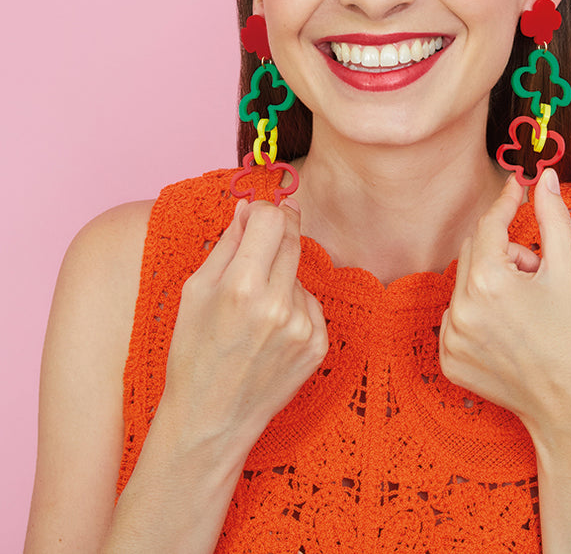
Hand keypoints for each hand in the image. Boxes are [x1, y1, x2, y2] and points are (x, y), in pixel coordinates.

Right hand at [159, 198, 328, 458]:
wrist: (210, 420)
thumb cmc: (193, 353)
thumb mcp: (195, 292)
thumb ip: (226, 244)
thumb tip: (247, 208)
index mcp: (241, 287)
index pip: (271, 219)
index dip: (263, 211)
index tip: (256, 215)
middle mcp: (278, 304)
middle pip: (292, 238)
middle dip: (277, 232)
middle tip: (260, 243)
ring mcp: (302, 327)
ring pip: (299, 273)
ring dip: (281, 277)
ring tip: (253, 311)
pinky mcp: (318, 345)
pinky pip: (310, 303)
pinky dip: (293, 306)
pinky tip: (269, 331)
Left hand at [439, 169, 570, 442]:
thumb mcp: (568, 273)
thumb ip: (553, 219)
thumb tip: (544, 177)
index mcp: (488, 282)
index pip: (489, 225)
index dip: (506, 202)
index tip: (518, 186)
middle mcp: (460, 309)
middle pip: (476, 251)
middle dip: (506, 252)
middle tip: (538, 271)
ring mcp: (450, 338)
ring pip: (466, 283)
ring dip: (493, 282)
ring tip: (528, 307)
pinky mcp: (448, 361)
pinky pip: (457, 316)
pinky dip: (479, 312)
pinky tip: (510, 331)